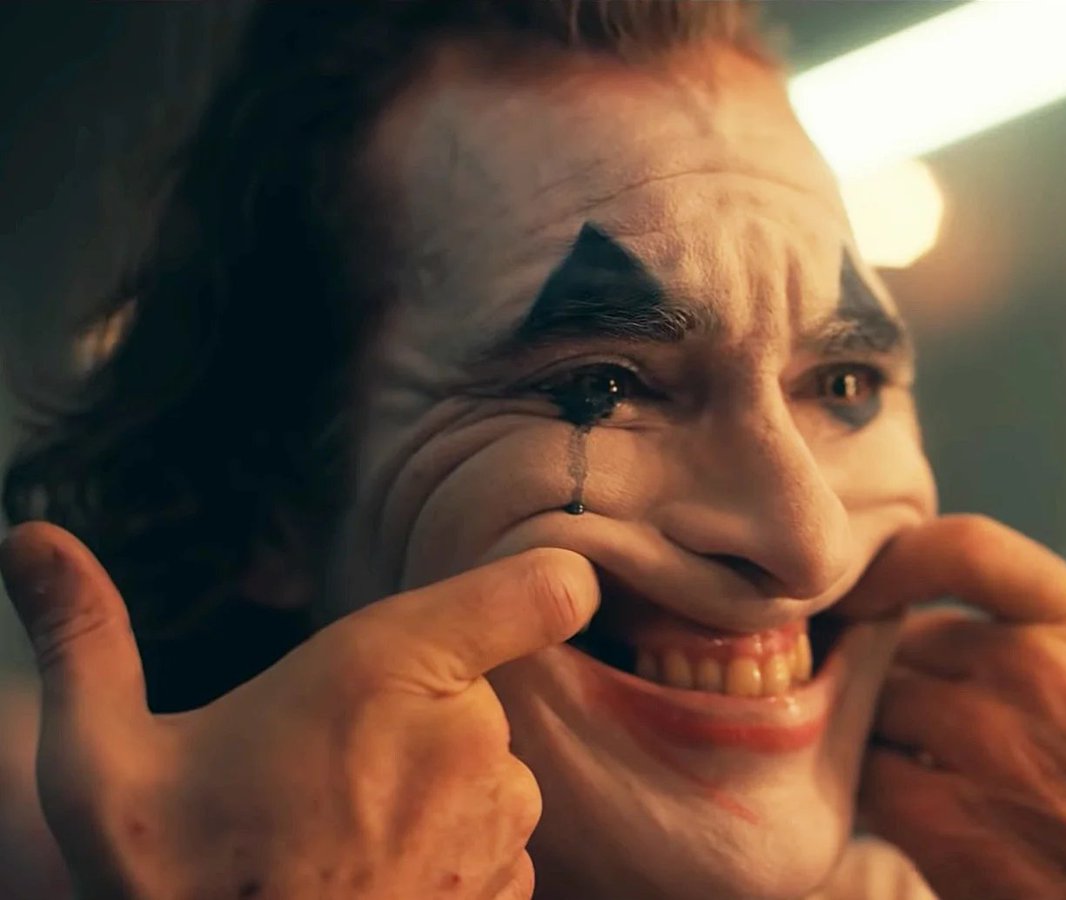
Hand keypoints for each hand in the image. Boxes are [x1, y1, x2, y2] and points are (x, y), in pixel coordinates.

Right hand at [0, 521, 598, 899]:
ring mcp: (498, 824)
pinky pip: (496, 838)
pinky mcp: (507, 892)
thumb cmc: (172, 881)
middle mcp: (468, 740)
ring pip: (487, 765)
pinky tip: (372, 877)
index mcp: (388, 670)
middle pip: (474, 686)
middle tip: (322, 772)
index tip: (543, 590)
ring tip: (338, 835)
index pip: (538, 591)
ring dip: (434, 785)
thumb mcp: (101, 757)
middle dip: (415, 713)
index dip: (548, 584)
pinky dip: (451, 847)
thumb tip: (31, 539)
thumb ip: (85, 637)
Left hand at [851, 515, 1065, 899]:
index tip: (864, 583)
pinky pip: (862, 774)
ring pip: (871, 704)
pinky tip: (905, 805)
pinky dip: (868, 787)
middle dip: (889, 670)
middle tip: (900, 708)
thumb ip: (1036, 631)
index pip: (966, 548)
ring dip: (873, 729)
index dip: (897, 558)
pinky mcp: (948, 825)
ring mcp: (993, 748)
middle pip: (902, 639)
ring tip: (910, 759)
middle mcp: (1042, 675)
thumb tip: (919, 611)